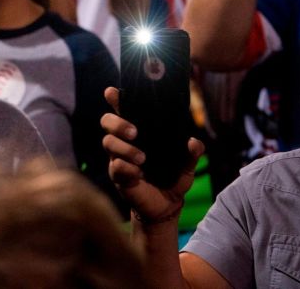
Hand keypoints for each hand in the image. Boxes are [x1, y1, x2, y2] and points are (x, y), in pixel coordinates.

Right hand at [102, 87, 204, 225]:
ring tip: (142, 159)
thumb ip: (191, 153)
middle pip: (106, 122)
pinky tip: (139, 174)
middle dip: (117, 123)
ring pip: (108, 143)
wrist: (166, 206)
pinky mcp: (118, 176)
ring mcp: (117, 158)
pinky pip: (115, 167)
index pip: (122, 110)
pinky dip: (126, 168)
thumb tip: (193, 142)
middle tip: (135, 132)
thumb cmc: (172, 179)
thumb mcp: (186, 166)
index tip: (112, 92)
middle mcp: (123, 142)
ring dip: (124, 148)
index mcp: (138, 133)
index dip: (115, 99)